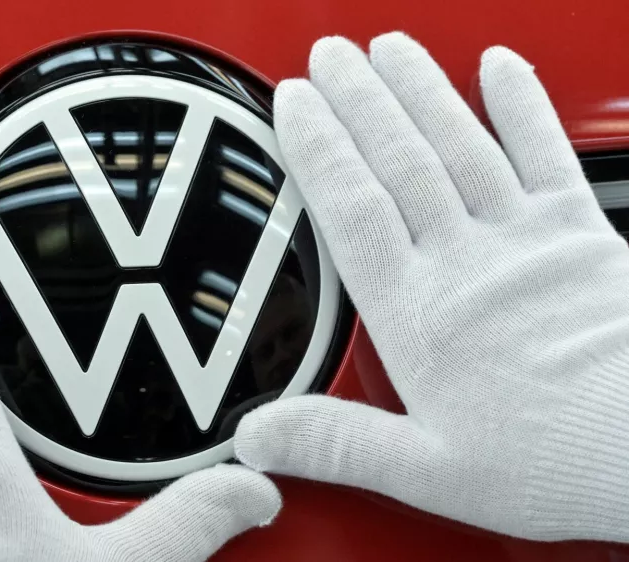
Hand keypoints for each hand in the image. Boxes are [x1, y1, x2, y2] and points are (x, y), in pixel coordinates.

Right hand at [235, 32, 628, 541]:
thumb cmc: (553, 461)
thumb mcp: (428, 472)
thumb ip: (337, 444)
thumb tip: (254, 436)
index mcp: (420, 314)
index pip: (354, 209)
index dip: (320, 149)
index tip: (295, 104)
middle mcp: (468, 263)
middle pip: (402, 161)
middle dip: (361, 100)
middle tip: (328, 54)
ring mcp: (527, 241)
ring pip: (461, 145)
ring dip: (421, 90)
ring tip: (388, 48)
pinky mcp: (582, 236)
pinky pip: (547, 156)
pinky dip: (523, 106)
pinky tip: (499, 66)